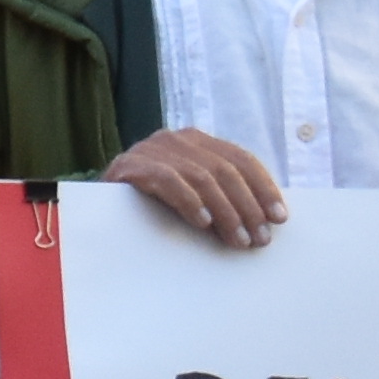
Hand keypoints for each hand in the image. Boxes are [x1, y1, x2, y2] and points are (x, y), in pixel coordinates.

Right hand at [105, 127, 288, 248]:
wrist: (98, 207)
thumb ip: (221, 193)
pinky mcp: (130, 165)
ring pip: (202, 177)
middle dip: (247, 207)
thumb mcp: (193, 193)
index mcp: (197, 140)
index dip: (264, 187)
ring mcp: (152, 149)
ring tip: (238, 240)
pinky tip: (202, 223)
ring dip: (225, 212)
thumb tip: (268, 218)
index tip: (280, 218)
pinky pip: (167, 180)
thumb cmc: (152, 204)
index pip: (241, 159)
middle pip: (225, 170)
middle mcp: (177, 138)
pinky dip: (189, 201)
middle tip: (259, 239)